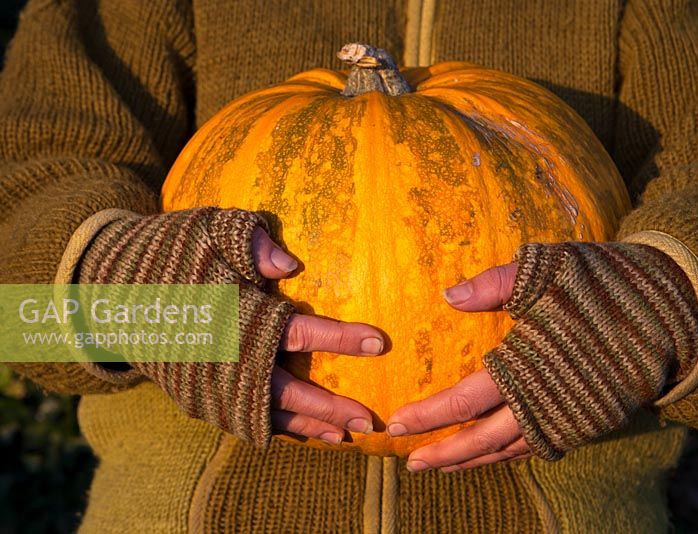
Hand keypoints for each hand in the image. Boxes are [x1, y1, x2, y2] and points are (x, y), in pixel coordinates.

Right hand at [78, 207, 380, 446]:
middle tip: (370, 420)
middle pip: (287, 390)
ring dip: (307, 428)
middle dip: (330, 407)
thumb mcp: (208, 231)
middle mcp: (225, 357)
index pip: (297, 330)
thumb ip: (251, 242)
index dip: (339, 338)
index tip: (378, 343)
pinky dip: (274, 430)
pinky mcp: (197, 397)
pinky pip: (242, 420)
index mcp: (235, 315)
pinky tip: (301, 434)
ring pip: (266, 414)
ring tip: (344, 439)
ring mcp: (208, 383)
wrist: (111, 289)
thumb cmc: (168, 253)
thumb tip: (291, 265)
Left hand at [389, 241, 697, 469]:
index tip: (399, 421)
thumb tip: (448, 296)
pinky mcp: (588, 422)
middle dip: (445, 455)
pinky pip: (539, 447)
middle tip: (410, 463)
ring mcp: (570, 418)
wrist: (672, 309)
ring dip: (473, 461)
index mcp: (531, 367)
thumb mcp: (548, 268)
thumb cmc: (604, 284)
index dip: (431, 415)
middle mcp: (548, 402)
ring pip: (512, 452)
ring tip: (441, 467)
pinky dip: (508, 455)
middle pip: (485, 441)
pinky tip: (490, 453)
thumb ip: (496, 283)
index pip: (467, 401)